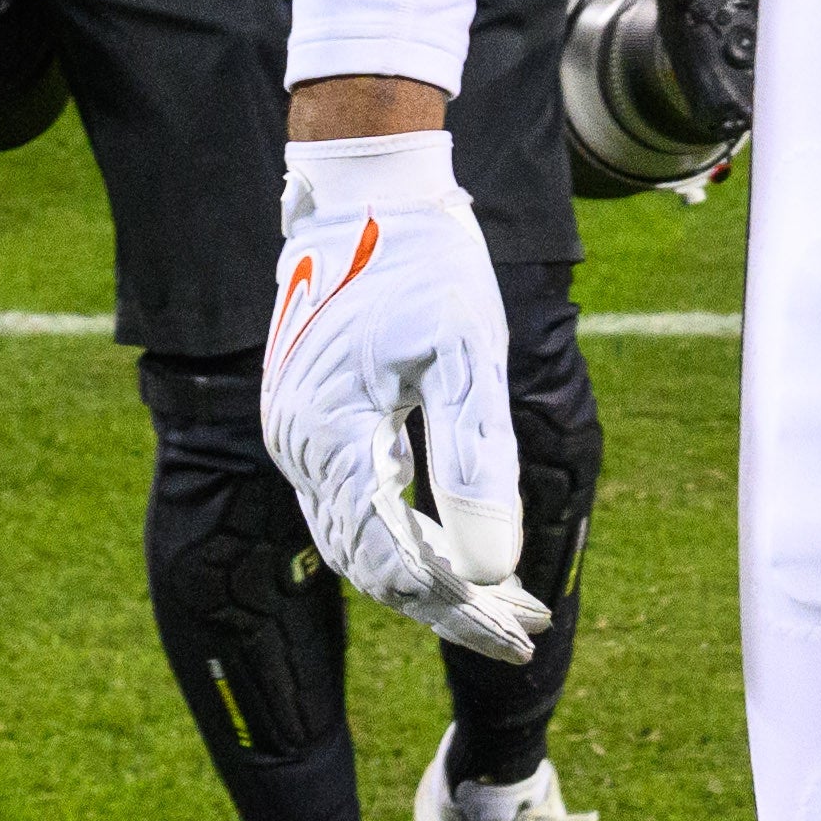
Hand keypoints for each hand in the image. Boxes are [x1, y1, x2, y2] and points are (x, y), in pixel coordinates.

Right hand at [260, 131, 548, 662]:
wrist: (368, 187)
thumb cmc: (424, 260)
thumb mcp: (468, 353)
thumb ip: (476, 460)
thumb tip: (492, 566)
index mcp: (330, 435)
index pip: (391, 559)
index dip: (455, 606)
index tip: (517, 632)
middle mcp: (298, 446)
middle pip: (373, 562)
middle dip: (450, 604)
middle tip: (522, 633)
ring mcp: (298, 435)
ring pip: (363, 538)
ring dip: (433, 574)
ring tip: (508, 601)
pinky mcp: (313, 421)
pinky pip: (357, 500)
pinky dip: (410, 531)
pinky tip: (461, 544)